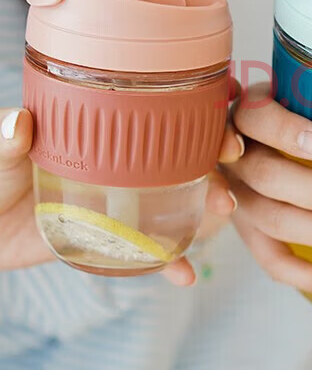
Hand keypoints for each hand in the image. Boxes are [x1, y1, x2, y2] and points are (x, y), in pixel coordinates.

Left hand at [0, 107, 240, 286]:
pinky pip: (155, 251)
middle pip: (186, 152)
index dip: (199, 100)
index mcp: (106, 129)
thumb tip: (20, 124)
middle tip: (231, 157)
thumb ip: (6, 141)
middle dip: (217, 151)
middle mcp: (127, 163)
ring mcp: (127, 201)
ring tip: (222, 210)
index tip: (228, 95)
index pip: (160, 108)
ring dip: (210, 200)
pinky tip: (185, 273)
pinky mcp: (119, 240)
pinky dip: (173, 263)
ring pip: (183, 197)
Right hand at [223, 83, 311, 294]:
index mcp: (249, 115)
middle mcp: (236, 158)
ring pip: (274, 220)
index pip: (256, 118)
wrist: (264, 144)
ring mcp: (239, 198)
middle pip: (267, 177)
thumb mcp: (308, 95)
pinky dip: (310, 274)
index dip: (285, 132)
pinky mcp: (249, 233)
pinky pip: (273, 261)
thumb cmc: (302, 113)